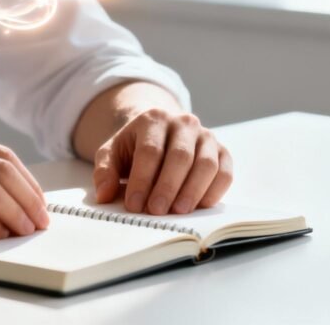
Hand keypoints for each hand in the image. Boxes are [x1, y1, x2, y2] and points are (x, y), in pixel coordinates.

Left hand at [91, 109, 232, 214]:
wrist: (159, 132)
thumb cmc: (134, 147)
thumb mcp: (112, 153)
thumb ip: (104, 171)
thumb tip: (105, 195)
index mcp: (154, 119)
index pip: (150, 151)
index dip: (142, 180)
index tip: (134, 205)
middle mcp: (184, 123)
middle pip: (180, 157)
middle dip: (167, 187)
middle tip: (156, 211)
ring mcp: (206, 136)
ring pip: (206, 164)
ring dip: (192, 191)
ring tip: (178, 212)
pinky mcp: (221, 151)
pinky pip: (225, 171)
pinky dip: (215, 190)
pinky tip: (200, 206)